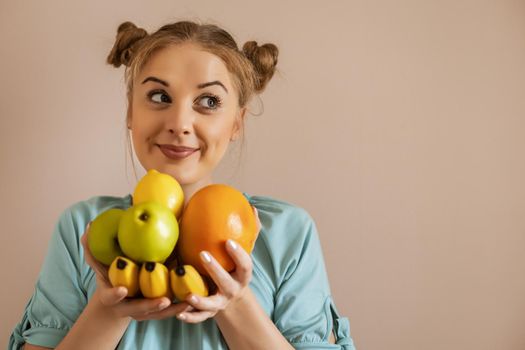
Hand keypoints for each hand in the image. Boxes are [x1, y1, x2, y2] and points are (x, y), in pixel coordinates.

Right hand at [80, 223, 192, 320]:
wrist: (115, 300)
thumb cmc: (108, 276)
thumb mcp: (98, 264)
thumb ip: (92, 247)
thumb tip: (88, 225)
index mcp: (111, 296)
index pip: (110, 296)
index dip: (115, 294)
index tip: (122, 290)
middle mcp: (126, 307)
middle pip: (139, 310)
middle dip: (150, 306)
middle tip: (164, 300)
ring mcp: (141, 313)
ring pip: (157, 315)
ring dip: (171, 310)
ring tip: (186, 304)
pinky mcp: (154, 313)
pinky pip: (167, 313)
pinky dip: (179, 309)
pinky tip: (193, 302)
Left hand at [176, 206, 261, 322]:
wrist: (234, 299)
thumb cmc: (236, 268)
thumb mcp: (244, 254)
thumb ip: (249, 232)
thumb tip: (252, 207)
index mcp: (242, 275)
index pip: (245, 264)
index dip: (239, 254)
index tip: (228, 241)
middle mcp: (233, 290)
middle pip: (226, 282)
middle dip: (216, 270)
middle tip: (203, 254)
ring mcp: (220, 303)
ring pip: (211, 305)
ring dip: (201, 300)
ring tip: (188, 295)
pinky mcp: (208, 313)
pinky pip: (199, 318)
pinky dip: (189, 317)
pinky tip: (178, 312)